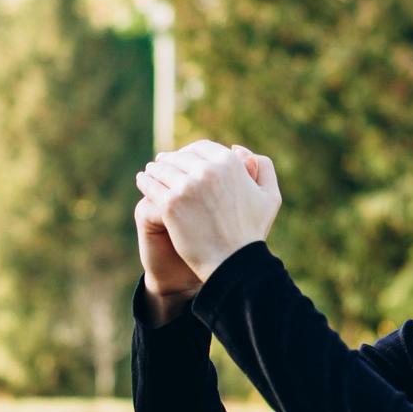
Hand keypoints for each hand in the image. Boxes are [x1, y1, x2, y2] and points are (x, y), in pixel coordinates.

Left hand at [134, 140, 279, 283]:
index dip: (190, 152)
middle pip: (180, 157)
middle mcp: (207, 170)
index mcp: (229, 163)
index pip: (201, 148)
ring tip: (150, 171)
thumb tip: (239, 150)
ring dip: (156, 168)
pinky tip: (142, 181)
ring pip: (163, 170)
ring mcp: (187, 187)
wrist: (234, 262)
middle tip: (162, 162)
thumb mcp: (269, 197)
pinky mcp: (171, 205)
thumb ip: (263, 168)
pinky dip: (146, 182)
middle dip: (171, 159)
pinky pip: (151, 186)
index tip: (182, 158)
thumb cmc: (252, 233)